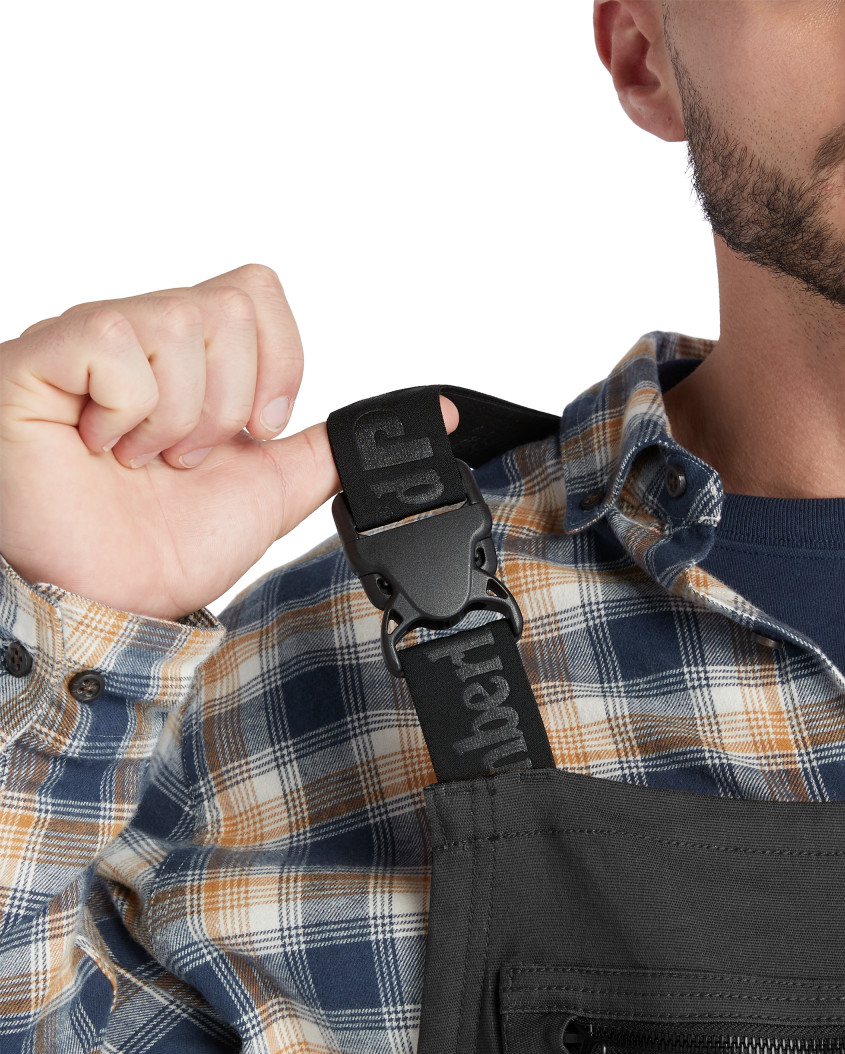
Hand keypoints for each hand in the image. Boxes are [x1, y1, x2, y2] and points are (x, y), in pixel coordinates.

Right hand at [0, 263, 458, 620]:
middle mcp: (140, 337)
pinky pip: (115, 342)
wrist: (106, 601)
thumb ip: (338, 446)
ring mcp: (86, 344)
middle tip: (189, 459)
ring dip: (179, 420)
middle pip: (228, 307)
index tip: (262, 428)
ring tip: (144, 460)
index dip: (278, 362)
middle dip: (228, 408)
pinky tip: (103, 447)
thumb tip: (435, 416)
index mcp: (191, 360)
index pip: (255, 290)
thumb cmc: (165, 546)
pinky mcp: (38, 359)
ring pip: (181, 323)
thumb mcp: (274, 489)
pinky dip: (129, 414)